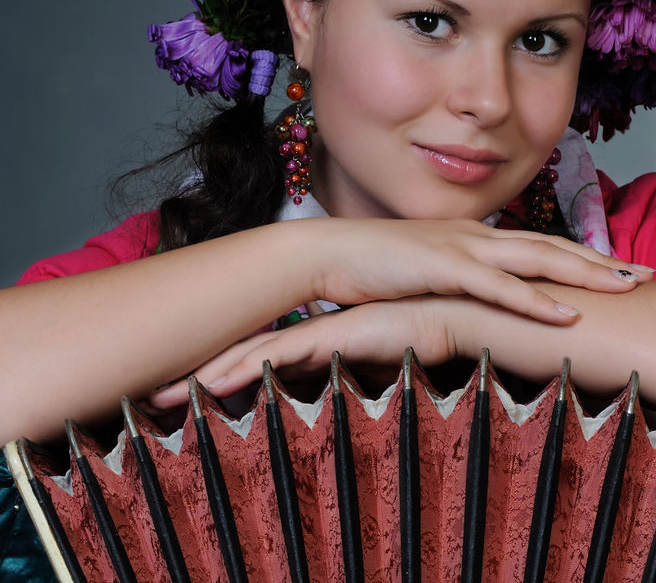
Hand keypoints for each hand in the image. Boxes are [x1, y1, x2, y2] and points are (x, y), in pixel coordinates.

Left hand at [150, 296, 453, 407]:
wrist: (447, 315)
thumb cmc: (416, 337)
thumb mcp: (375, 360)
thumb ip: (353, 372)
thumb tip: (340, 390)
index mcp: (314, 339)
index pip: (258, 356)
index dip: (221, 369)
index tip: (185, 386)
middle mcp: (306, 334)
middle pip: (241, 354)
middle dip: (195, 372)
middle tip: (153, 392)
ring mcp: (312, 334)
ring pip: (246, 357)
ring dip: (204, 377)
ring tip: (163, 396)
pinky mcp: (325, 339)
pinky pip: (273, 358)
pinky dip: (240, 372)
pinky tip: (209, 385)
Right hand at [297, 216, 651, 324]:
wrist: (328, 253)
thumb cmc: (375, 268)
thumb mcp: (427, 275)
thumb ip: (459, 284)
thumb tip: (484, 306)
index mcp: (476, 239)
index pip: (542, 246)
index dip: (585, 257)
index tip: (623, 269)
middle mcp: (478, 237)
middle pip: (554, 246)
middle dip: (604, 261)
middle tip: (649, 274)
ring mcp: (462, 248)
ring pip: (538, 259)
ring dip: (586, 273)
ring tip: (627, 287)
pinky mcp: (442, 268)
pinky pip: (497, 287)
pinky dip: (535, 301)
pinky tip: (568, 316)